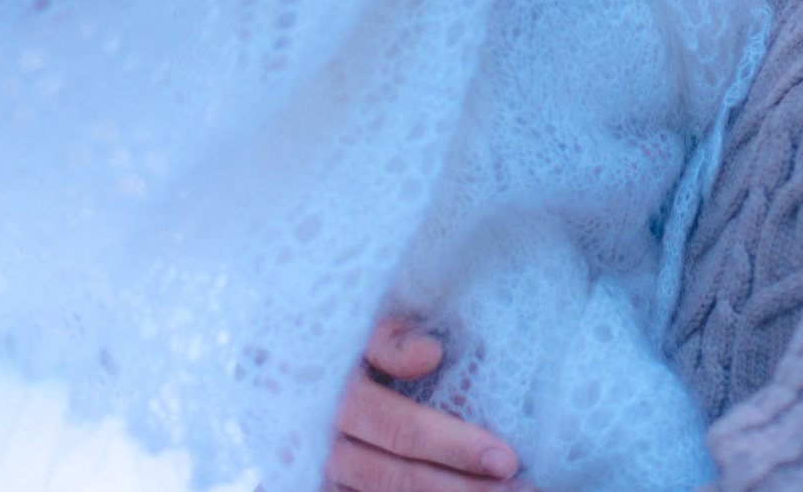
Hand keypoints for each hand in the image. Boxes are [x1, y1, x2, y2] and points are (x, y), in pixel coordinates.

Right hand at [323, 316, 521, 491]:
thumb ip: (387, 339)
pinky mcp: (324, 487)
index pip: (401, 431)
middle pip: (400, 478)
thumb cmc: (329, 344)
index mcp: (334, 400)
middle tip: (524, 491)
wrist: (278, 373)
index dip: (453, 447)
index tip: (505, 458)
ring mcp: (323, 475)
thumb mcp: (351, 327)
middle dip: (464, 489)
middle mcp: (324, 448)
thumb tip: (430, 355)